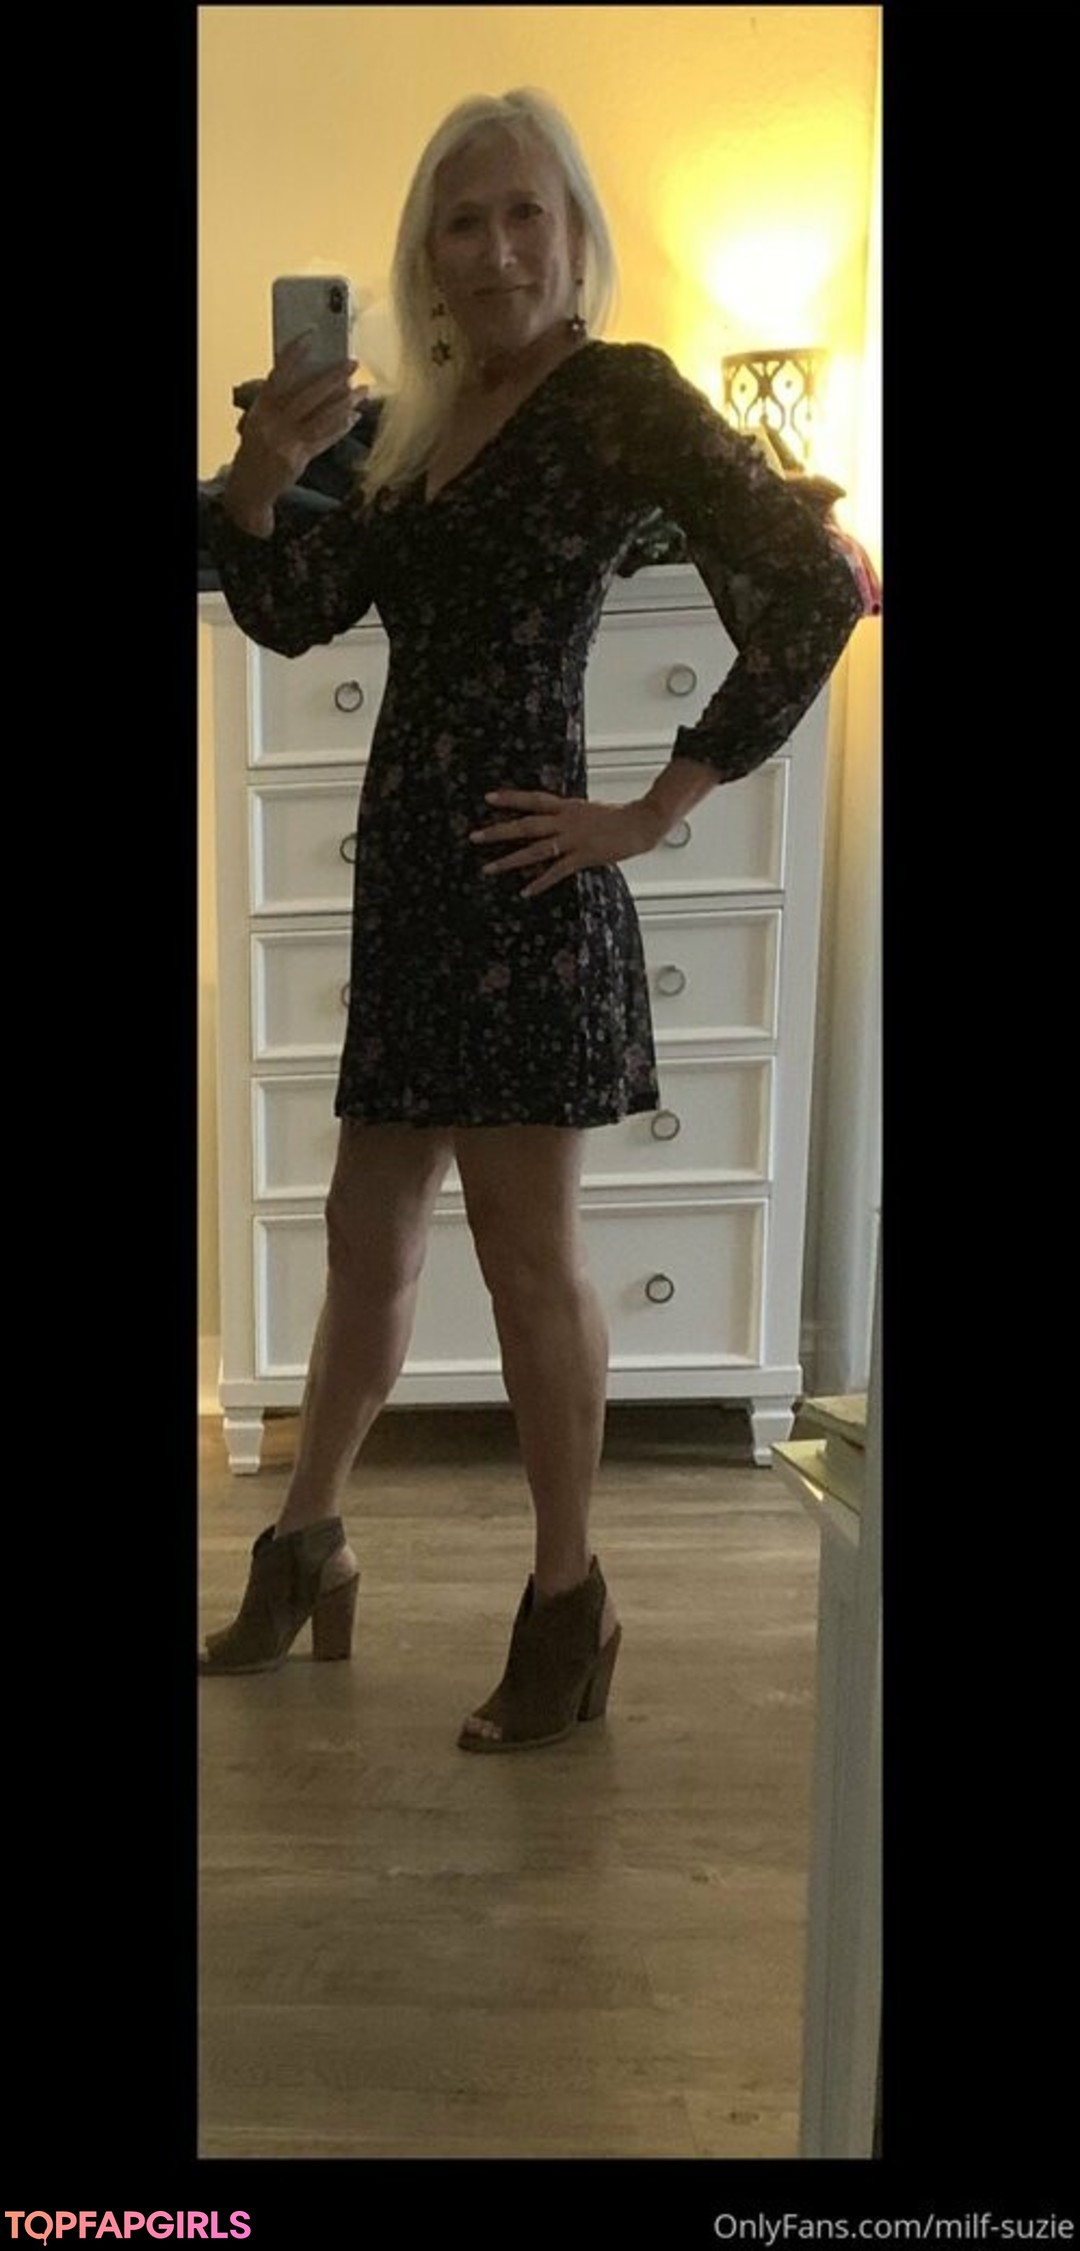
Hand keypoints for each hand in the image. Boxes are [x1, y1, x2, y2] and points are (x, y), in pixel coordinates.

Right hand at [224, 335, 367, 523]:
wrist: (248, 488)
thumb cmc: (258, 448)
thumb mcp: (261, 420)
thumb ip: (280, 401)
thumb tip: (315, 378)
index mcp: (261, 408)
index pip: (278, 374)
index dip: (294, 354)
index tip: (311, 334)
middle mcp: (271, 423)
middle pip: (307, 395)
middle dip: (332, 377)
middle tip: (353, 362)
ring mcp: (285, 442)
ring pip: (321, 417)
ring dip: (345, 402)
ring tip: (363, 391)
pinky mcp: (297, 459)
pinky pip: (324, 439)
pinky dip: (340, 427)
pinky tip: (354, 417)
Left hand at [471, 790, 662, 897]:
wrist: (642, 822)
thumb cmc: (618, 817)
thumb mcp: (587, 810)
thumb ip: (568, 816)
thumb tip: (552, 820)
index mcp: (567, 806)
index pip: (533, 799)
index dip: (510, 798)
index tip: (487, 798)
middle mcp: (566, 820)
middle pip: (526, 825)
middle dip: (498, 831)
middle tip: (474, 837)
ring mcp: (574, 839)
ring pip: (536, 849)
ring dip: (510, 860)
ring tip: (488, 868)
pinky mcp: (584, 856)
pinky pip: (557, 871)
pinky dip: (540, 882)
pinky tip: (525, 891)